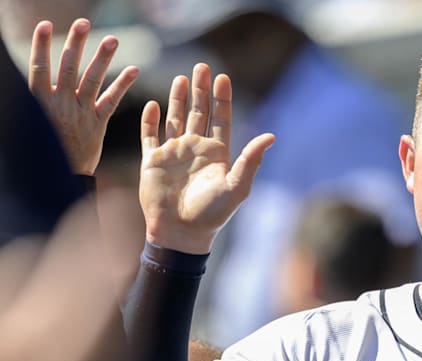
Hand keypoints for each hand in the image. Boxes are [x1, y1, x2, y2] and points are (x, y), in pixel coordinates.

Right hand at [28, 18, 138, 174]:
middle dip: (76, 43)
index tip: (44, 25)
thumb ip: (32, 100)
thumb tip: (22, 76)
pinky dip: (123, 84)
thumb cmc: (41, 149)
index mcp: (39, 104)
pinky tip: (134, 70)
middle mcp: (60, 105)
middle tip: (83, 23)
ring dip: (102, 58)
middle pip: (68, 68)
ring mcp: (80, 114)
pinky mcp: (97, 124)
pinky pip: (112, 101)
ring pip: (92, 81)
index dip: (41, 45)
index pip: (38, 68)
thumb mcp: (29, 123)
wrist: (57, 178)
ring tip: (113, 39)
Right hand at [139, 63, 274, 253]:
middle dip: (201, 90)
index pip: (220, 119)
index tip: (223, 77)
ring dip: (177, 99)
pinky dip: (150, 120)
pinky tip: (152, 104)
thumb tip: (271, 136)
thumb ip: (251, 160)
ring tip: (181, 78)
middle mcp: (195, 150)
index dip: (221, 98)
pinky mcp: (152, 161)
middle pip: (199, 112)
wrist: (181, 233)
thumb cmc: (212, 214)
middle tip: (201, 67)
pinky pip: (150, 135)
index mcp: (216, 154)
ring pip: (175, 118)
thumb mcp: (236, 186)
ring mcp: (174, 153)